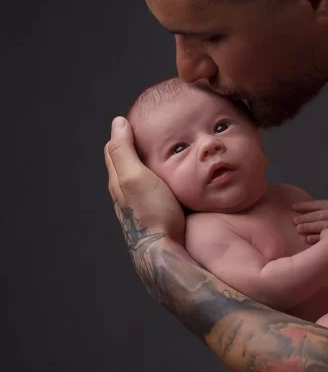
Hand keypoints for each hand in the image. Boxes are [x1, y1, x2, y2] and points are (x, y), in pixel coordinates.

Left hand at [105, 117, 184, 247]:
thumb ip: (124, 150)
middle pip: (125, 163)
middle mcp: (124, 192)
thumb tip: (118, 122)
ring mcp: (137, 205)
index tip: (139, 121)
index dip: (124, 132)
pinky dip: (156, 180)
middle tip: (151, 134)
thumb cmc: (153, 212)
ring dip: (146, 165)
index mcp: (117, 179)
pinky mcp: (153, 214)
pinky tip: (170, 181)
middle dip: (133, 146)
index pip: (114, 148)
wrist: (163, 251)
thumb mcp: (136, 176)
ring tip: (164, 154)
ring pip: (138, 178)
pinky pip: (151, 191)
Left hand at [292, 199, 327, 243]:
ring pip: (322, 225)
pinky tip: (308, 240)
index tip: (294, 207)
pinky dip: (317, 238)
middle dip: (305, 218)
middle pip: (318, 215)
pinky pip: (327, 236)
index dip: (305, 205)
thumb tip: (304, 213)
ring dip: (309, 227)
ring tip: (299, 229)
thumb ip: (325, 211)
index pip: (318, 204)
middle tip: (294, 221)